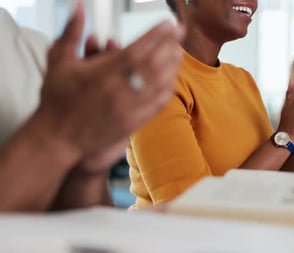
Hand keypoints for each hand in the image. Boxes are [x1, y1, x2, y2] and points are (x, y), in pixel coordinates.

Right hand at [36, 1, 183, 170]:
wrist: (58, 139)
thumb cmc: (57, 98)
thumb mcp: (58, 61)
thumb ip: (71, 31)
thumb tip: (78, 6)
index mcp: (102, 74)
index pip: (138, 50)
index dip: (157, 36)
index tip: (170, 24)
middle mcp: (119, 92)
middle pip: (155, 66)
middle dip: (170, 46)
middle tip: (178, 34)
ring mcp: (129, 110)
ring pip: (160, 85)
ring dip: (172, 66)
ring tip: (177, 52)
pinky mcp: (134, 123)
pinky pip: (158, 104)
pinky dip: (168, 88)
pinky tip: (170, 78)